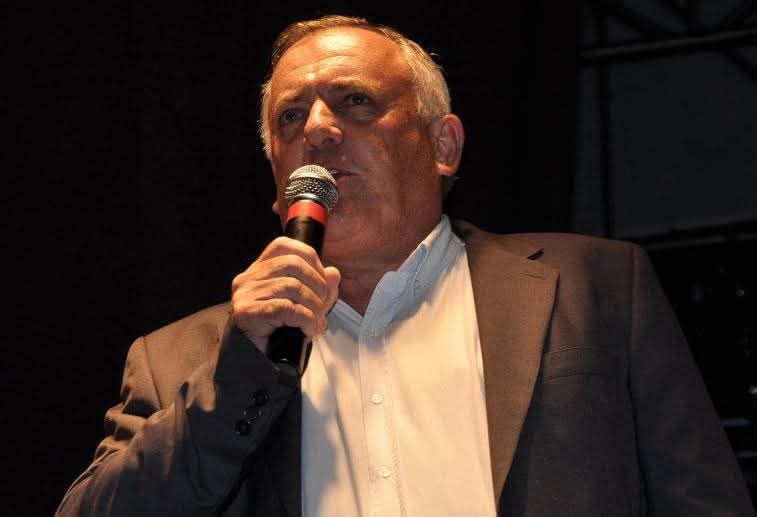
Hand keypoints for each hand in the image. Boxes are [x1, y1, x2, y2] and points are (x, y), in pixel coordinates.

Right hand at [230, 237, 340, 352]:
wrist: (253, 364)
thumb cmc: (277, 334)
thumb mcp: (304, 306)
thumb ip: (320, 288)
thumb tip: (334, 273)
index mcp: (258, 270)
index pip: (283, 245)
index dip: (310, 258)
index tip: (322, 281)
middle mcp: (248, 278)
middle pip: (293, 263)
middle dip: (318, 285)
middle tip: (323, 307)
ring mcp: (245, 295)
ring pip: (293, 286)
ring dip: (314, 307)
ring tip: (316, 323)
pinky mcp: (247, 313)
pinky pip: (287, 308)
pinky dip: (305, 319)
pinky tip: (308, 330)